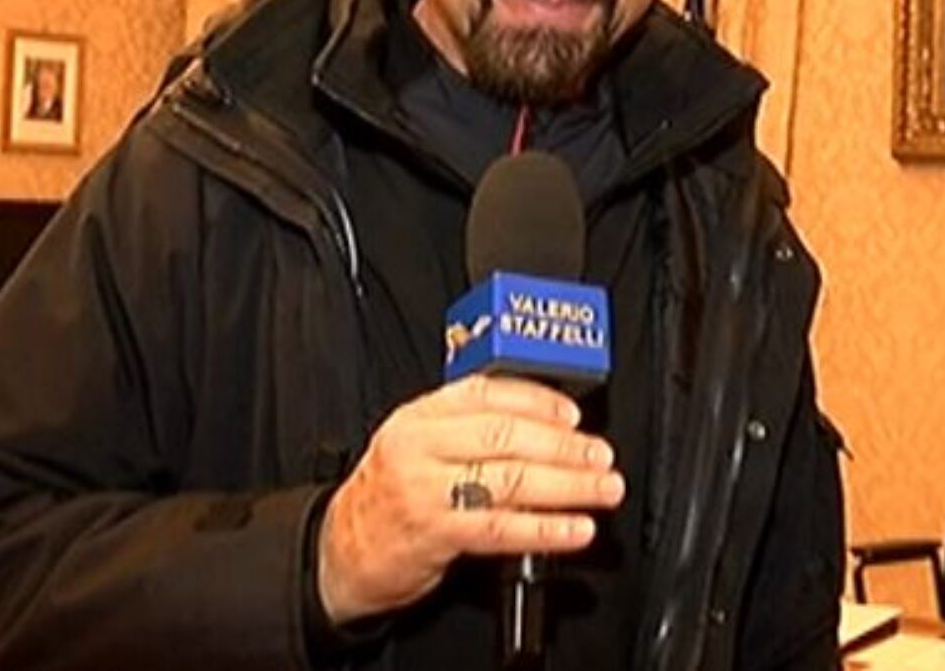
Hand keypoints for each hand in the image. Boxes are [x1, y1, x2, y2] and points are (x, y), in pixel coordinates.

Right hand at [315, 375, 624, 624]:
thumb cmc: (392, 493)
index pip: (486, 393)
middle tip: (602, 455)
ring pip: (510, 481)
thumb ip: (471, 428)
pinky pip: (500, 528)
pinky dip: (545, 528)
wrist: (340, 551)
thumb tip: (550, 425)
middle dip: (565, 446)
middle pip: (506, 436)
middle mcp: (420, 446)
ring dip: (568, 486)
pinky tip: (575, 529)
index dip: (538, 400)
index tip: (575, 414)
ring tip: (603, 489)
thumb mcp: (420, 444)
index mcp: (420, 415)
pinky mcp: (434, 534)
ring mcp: (425, 490)